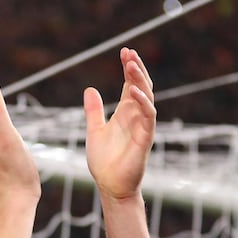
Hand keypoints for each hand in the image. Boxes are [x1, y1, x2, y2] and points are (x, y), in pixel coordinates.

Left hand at [84, 48, 155, 199]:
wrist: (110, 185)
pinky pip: (148, 116)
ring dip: (140, 80)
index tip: (124, 52)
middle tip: (129, 53)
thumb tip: (89, 89)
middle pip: (141, 86)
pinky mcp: (145, 138)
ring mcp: (142, 126)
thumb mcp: (94, 130)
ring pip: (147, 97)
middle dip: (136, 69)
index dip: (129, 68)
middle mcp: (136, 116)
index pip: (131, 84)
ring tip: (131, 65)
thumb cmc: (104, 161)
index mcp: (125, 113)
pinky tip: (134, 91)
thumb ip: (94, 111)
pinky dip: (142, 102)